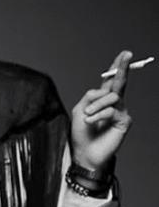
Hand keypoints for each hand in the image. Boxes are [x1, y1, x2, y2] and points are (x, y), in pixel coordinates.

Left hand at [71, 50, 132, 170]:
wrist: (84, 152)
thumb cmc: (81, 132)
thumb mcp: (80, 110)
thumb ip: (90, 96)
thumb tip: (104, 90)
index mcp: (102, 98)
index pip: (111, 80)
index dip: (117, 67)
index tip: (125, 54)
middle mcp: (114, 103)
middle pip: (119, 82)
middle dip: (122, 68)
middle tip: (127, 55)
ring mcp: (120, 111)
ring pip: (111, 97)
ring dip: (96, 105)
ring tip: (87, 115)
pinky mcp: (124, 121)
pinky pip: (110, 111)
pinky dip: (97, 115)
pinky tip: (90, 122)